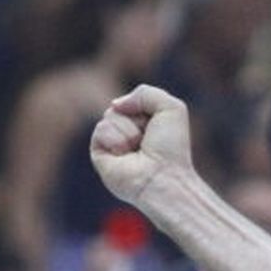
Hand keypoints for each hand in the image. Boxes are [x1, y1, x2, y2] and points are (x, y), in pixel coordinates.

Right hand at [90, 86, 193, 208]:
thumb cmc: (171, 148)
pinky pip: (101, 129)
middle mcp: (127, 133)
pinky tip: (125, 155)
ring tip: (137, 149)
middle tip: (148, 140)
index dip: (145, 109)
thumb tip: (115, 105)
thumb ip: (145, 93)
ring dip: (129, 130)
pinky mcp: (99, 154)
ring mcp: (112, 143)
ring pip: (110, 116)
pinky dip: (116, 139)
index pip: (132, 101)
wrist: (162, 177)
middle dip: (136, 119)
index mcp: (145, 124)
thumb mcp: (171, 108)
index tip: (158, 128)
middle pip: (118, 107)